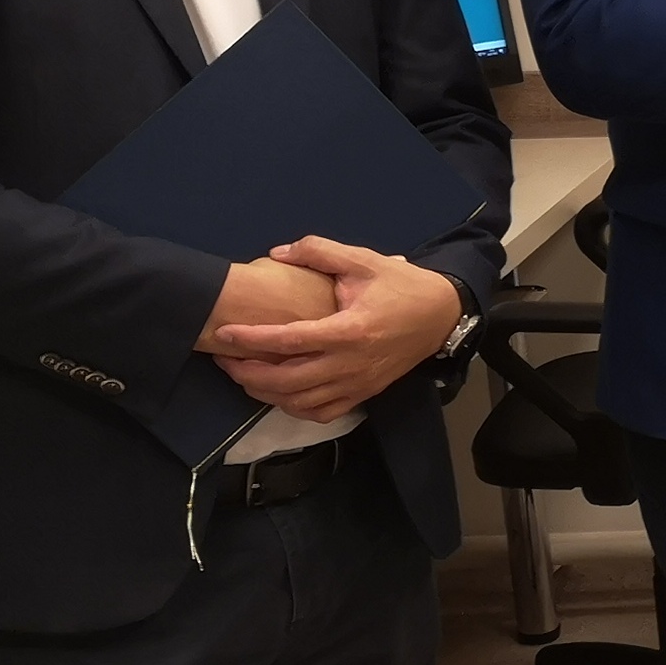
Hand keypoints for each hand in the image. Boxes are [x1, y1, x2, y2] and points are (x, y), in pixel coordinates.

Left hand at [205, 237, 467, 420]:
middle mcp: (351, 364)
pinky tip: (279, 393)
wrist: (442, 314)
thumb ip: (318, 252)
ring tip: (244, 375)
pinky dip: (294, 407)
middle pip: (287, 380)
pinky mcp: (364, 394)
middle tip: (224, 359)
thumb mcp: (363, 260)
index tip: (223, 334)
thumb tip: (277, 254)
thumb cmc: (401, 286)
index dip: (251, 339)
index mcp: (349, 330)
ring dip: (265, 393)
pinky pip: (322, 412)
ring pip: (300, 402)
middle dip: (248, 373)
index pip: (289, 340)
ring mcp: (358, 384)